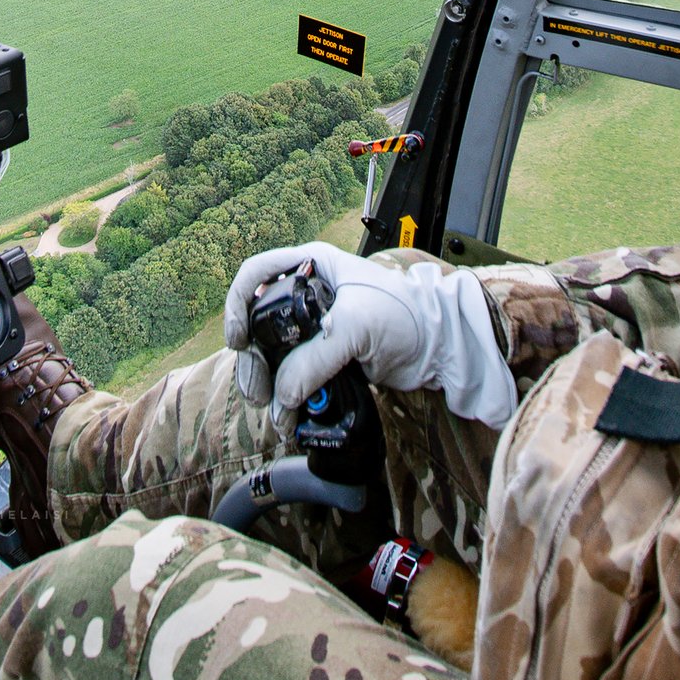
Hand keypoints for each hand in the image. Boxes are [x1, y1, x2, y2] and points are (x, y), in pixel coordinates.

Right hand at [222, 242, 517, 428]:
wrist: (441, 345)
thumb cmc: (405, 314)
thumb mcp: (354, 327)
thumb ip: (314, 360)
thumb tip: (282, 395)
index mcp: (311, 266)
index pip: (256, 274)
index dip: (238, 305)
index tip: (238, 340)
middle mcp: (308, 292)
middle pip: (259, 323)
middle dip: (254, 361)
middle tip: (260, 393)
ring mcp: (317, 327)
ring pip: (275, 355)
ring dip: (270, 385)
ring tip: (280, 413)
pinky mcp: (328, 356)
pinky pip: (296, 375)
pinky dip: (289, 396)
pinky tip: (292, 414)